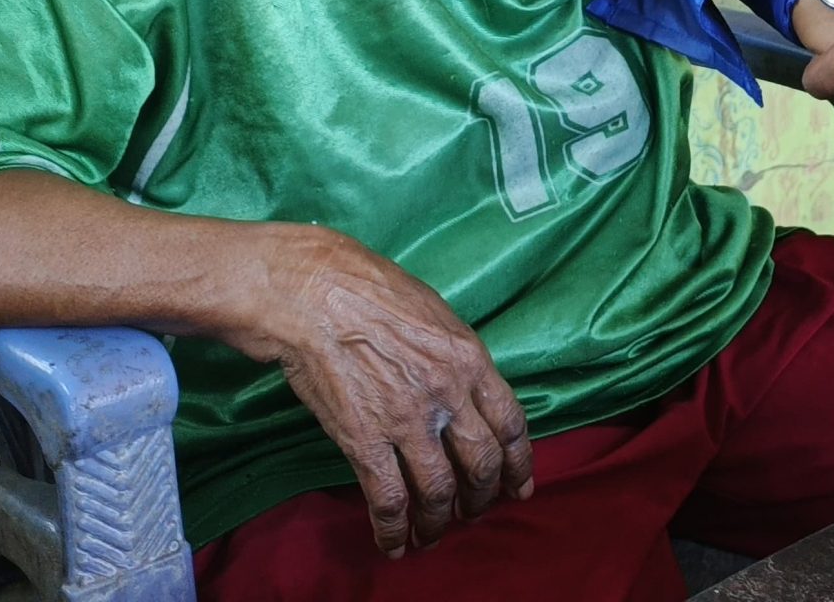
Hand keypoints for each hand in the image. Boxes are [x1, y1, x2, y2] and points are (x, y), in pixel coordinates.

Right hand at [224, 225, 534, 557]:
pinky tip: (394, 543)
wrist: (314, 293)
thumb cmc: (370, 291)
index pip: (512, 423)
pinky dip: (394, 529)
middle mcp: (448, 394)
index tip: (520, 486)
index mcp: (470, 359)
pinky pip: (389, 499)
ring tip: (433, 534)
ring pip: (439, 490)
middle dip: (481, 498)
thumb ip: (456, 357)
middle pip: (482, 463)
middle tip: (473, 513)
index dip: (519, 463)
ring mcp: (407, 420)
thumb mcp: (435, 315)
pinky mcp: (364, 440)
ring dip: (439, 521)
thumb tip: (464, 388)